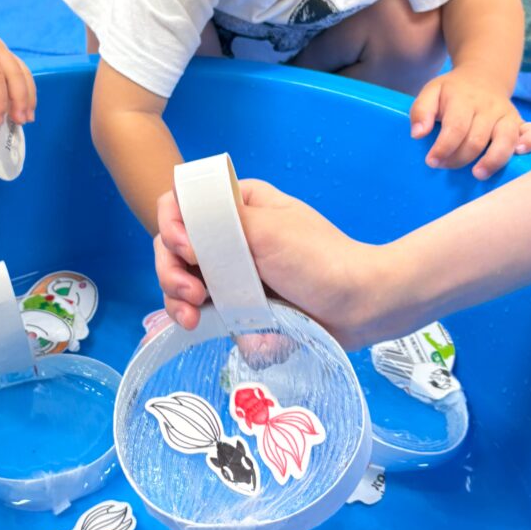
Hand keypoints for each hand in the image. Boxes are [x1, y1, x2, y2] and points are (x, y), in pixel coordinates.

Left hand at [0, 24, 36, 125]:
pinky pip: (19, 73)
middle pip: (15, 74)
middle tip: (20, 122)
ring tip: (27, 118)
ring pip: (22, 73)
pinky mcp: (2, 57)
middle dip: (20, 99)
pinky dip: (23, 91)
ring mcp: (1, 50)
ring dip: (27, 96)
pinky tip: (24, 107)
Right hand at [155, 179, 394, 349]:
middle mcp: (227, 233)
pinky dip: (193, 316)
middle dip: (170, 270)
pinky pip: (201, 307)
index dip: (173, 225)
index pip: (181, 203)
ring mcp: (230, 269)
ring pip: (180, 278)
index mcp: (236, 203)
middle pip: (173, 245)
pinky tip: (198, 326)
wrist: (360, 306)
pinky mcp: (236, 303)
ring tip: (193, 316)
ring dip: (176, 297)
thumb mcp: (269, 229)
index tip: (187, 250)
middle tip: (191, 293)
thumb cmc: (319, 259)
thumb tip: (182, 230)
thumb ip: (220, 220)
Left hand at [410, 66, 530, 178]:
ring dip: (492, 160)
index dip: (443, 148)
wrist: (482, 77)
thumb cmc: (452, 91)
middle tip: (444, 166)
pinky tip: (518, 154)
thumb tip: (418, 134)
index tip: (431, 161)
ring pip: (506, 139)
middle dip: (459, 158)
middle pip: (477, 139)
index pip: (455, 127)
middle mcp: (488, 107)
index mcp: (463, 100)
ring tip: (477, 174)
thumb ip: (420, 111)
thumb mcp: (431, 92)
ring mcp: (507, 114)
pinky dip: (530, 144)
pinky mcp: (520, 122)